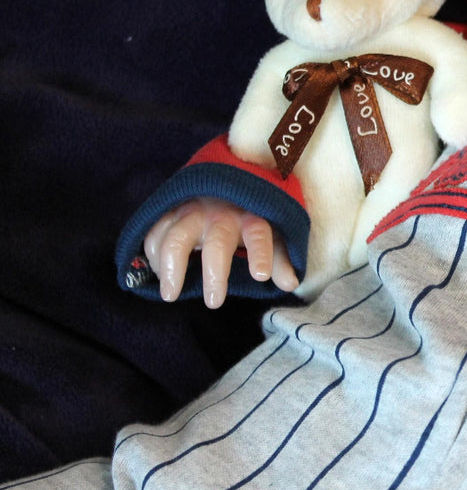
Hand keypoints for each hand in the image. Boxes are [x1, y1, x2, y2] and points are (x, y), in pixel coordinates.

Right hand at [143, 197, 297, 308]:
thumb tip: (291, 284)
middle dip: (215, 273)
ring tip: (170, 295)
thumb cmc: (250, 218)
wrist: (222, 186)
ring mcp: (193, 211)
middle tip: (215, 303)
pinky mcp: (171, 211)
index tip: (261, 276)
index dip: (261, 253)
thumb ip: (280, 260)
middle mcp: (222, 214)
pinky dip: (152, 254)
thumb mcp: (272, 235)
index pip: (259, 234)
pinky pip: (156, 232)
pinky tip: (158, 273)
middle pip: (217, 243)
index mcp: (251, 218)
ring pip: (177, 237)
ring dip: (171, 267)